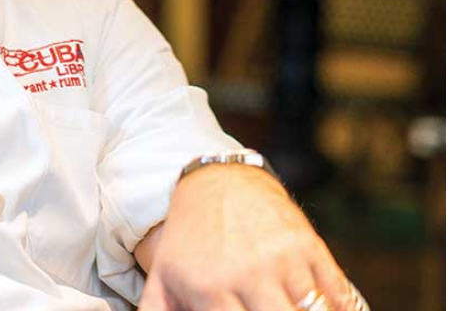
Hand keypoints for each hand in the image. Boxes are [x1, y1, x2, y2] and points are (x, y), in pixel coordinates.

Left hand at [136, 164, 352, 309]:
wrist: (215, 183)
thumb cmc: (188, 241)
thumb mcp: (164, 277)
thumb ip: (158, 316)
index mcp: (209, 287)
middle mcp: (247, 272)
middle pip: (279, 324)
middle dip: (280, 327)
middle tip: (272, 320)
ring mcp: (282, 258)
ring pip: (313, 315)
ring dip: (312, 321)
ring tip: (300, 317)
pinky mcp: (309, 245)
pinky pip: (337, 294)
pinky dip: (339, 312)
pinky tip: (331, 315)